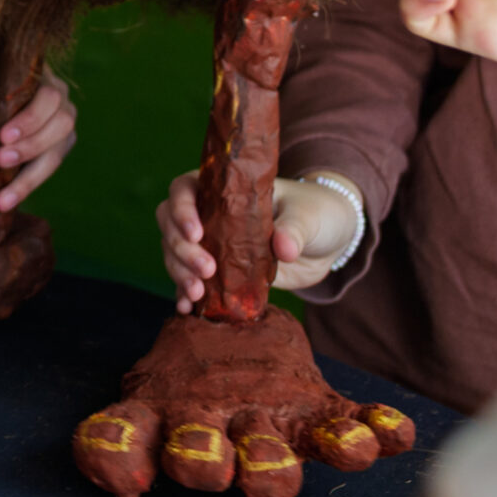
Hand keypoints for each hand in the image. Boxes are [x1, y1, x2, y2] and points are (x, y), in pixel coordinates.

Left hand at [0, 60, 73, 210]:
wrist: (9, 85)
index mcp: (50, 86)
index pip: (48, 101)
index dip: (29, 120)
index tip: (3, 137)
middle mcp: (65, 108)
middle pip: (59, 128)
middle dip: (30, 147)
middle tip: (0, 160)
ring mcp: (64, 132)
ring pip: (56, 154)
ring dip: (30, 175)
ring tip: (4, 194)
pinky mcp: (59, 151)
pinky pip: (47, 170)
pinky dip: (28, 184)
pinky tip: (8, 198)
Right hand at [157, 171, 358, 311]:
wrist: (325, 243)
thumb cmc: (314, 213)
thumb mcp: (308, 215)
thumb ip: (295, 228)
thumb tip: (283, 248)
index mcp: (222, 189)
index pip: (184, 189)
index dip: (181, 209)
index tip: (196, 233)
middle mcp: (208, 215)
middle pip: (171, 224)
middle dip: (181, 249)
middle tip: (206, 270)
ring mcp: (211, 245)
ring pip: (174, 254)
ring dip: (179, 273)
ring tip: (197, 293)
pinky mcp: (219, 273)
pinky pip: (190, 281)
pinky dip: (184, 294)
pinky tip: (185, 307)